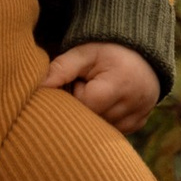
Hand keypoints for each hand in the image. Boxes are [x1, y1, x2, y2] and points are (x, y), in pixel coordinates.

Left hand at [42, 41, 161, 132]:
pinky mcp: (139, 123)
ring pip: (101, 128)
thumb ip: (61, 68)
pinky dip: (104, 119)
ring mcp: (138, 116)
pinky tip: (107, 102)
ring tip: (98, 92)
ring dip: (93, 114)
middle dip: (83, 107)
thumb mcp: (84, 53)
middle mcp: (134, 104)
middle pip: (93, 120)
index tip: (80, 81)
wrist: (141, 53)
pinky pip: (113, 130)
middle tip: (86, 87)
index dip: (77, 93)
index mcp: (119, 84)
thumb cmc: (108, 50)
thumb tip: (39, 87)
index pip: (84, 105)